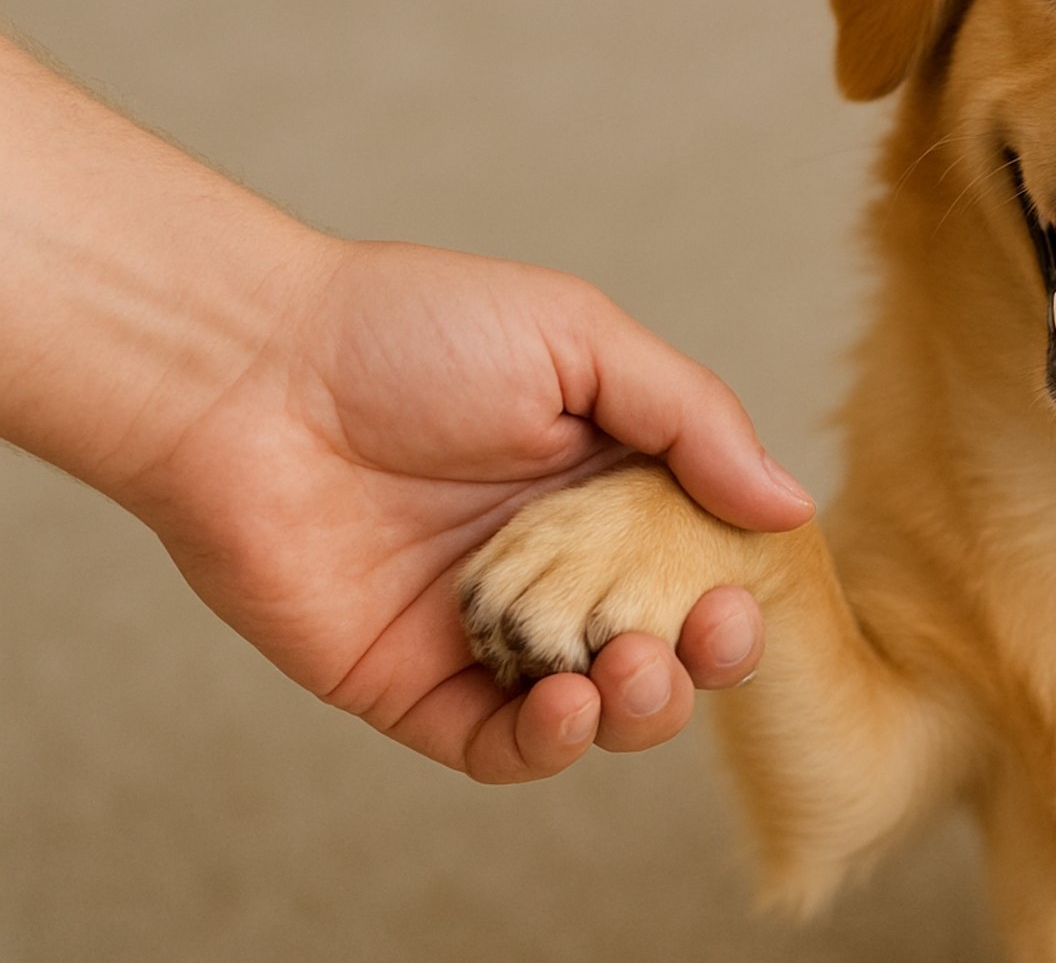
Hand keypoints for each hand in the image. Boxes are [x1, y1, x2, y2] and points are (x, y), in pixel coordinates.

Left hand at [128, 238, 813, 782]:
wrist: (246, 373)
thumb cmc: (408, 329)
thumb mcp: (579, 340)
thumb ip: (692, 420)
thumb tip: (790, 507)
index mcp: (605, 483)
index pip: (701, 562)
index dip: (738, 593)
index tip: (746, 595)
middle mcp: (555, 564)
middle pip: (663, 646)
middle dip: (703, 661)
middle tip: (704, 636)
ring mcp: (486, 629)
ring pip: (595, 711)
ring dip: (640, 710)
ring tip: (630, 670)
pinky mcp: (411, 683)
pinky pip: (497, 746)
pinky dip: (547, 746)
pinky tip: (565, 707)